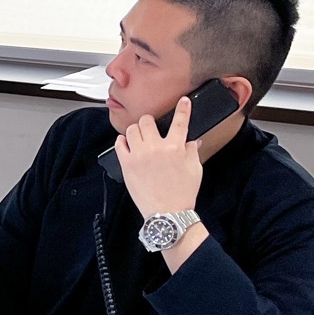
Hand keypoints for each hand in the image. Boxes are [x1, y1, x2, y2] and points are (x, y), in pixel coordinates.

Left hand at [114, 96, 204, 220]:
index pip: (180, 122)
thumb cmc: (182, 194)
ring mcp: (139, 155)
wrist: (167, 213)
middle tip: (152, 129)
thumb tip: (193, 140)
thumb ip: (192, 151)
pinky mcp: (126, 164)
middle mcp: (156, 148)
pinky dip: (122, 141)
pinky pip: (119, 144)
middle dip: (150, 123)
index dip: (183, 109)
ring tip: (140, 138)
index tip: (183, 101)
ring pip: (131, 130)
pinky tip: (127, 144)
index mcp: (175, 148)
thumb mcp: (195, 170)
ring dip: (136, 131)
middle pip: (147, 121)